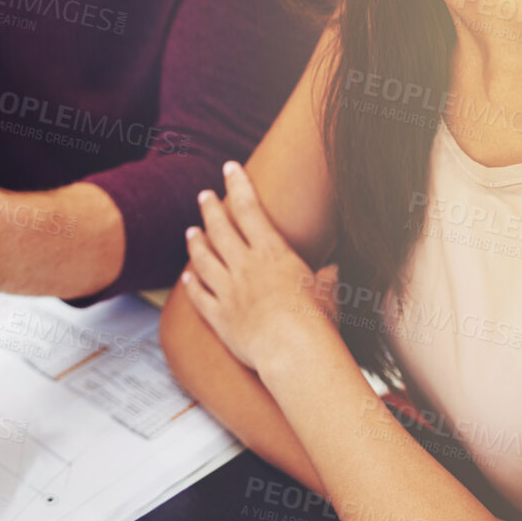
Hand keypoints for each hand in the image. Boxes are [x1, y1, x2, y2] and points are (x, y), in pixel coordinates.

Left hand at [180, 161, 340, 372]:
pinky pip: (199, 297)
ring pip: (204, 259)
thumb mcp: (327, 293)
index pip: (251, 209)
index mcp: (273, 254)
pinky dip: (191, 285)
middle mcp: (246, 267)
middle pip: (220, 229)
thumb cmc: (317, 322)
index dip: (238, 185)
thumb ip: (327, 278)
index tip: (229, 168)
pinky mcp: (220, 318)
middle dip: (210, 208)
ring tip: (190, 231)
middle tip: (204, 195)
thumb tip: (335, 270)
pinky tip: (186, 278)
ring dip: (196, 243)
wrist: (294, 352)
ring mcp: (229, 292)